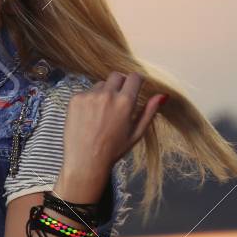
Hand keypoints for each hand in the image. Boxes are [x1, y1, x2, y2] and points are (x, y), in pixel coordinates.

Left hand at [59, 72, 165, 196]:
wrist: (85, 160)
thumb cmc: (113, 150)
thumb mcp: (136, 133)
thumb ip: (149, 112)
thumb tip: (161, 95)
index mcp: (125, 102)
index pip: (134, 77)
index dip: (136, 82)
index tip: (134, 88)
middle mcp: (107, 94)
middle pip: (117, 76)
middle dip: (120, 84)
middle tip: (118, 101)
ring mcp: (89, 96)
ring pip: (100, 84)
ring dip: (103, 92)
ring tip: (102, 114)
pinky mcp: (75, 99)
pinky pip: (86, 92)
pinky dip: (89, 100)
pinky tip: (89, 117)